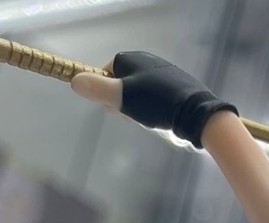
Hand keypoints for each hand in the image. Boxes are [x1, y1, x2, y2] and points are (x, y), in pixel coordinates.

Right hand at [71, 51, 236, 148]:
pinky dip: (155, 107)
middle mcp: (147, 60)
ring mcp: (163, 71)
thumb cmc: (155, 103)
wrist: (195, 113)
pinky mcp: (177, 85)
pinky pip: (157, 95)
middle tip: (133, 116)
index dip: (107, 92)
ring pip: (140, 90)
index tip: (116, 108)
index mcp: (131, 58)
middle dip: (123, 100)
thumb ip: (97, 89)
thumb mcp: (121, 97)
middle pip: (123, 82)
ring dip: (138, 106)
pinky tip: (161, 118)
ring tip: (148, 118)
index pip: (107, 72)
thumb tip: (73, 81)